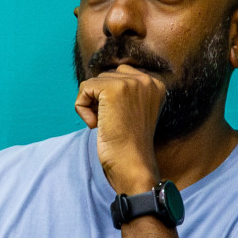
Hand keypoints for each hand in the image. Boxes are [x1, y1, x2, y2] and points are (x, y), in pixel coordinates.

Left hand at [74, 64, 165, 192]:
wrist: (131, 162)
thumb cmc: (128, 144)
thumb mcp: (133, 112)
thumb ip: (125, 94)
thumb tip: (97, 83)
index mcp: (155, 84)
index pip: (120, 75)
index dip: (109, 98)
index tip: (117, 119)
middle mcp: (147, 80)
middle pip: (105, 77)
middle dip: (99, 100)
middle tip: (110, 122)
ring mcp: (132, 82)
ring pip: (93, 83)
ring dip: (91, 106)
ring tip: (105, 124)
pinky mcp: (114, 88)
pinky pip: (84, 88)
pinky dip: (82, 109)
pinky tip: (96, 125)